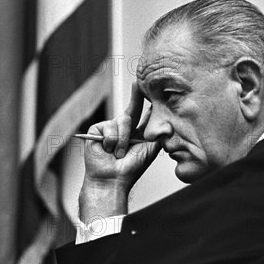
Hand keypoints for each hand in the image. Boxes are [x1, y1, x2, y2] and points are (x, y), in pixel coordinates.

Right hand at [79, 82, 160, 221]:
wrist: (112, 179)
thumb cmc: (131, 168)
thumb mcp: (150, 149)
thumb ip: (158, 134)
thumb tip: (167, 121)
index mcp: (136, 133)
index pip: (142, 112)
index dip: (144, 98)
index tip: (148, 84)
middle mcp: (123, 129)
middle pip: (131, 108)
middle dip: (136, 96)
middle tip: (137, 85)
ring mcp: (109, 128)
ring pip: (121, 121)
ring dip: (122, 140)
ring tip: (119, 153)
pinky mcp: (97, 129)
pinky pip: (108, 126)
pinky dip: (110, 140)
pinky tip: (108, 150)